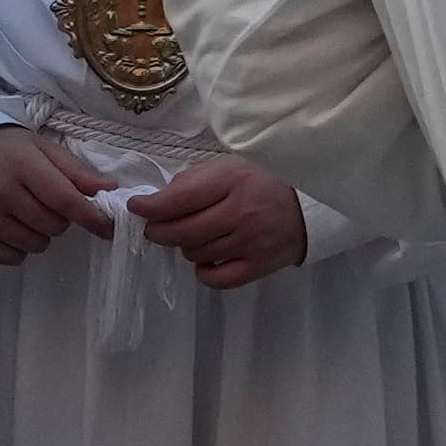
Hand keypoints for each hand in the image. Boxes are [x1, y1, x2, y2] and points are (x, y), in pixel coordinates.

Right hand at [0, 126, 109, 266]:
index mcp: (21, 165)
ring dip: (40, 234)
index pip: (64, 199)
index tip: (106, 227)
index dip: (90, 216)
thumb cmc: (6, 150)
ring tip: (26, 214)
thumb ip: (76, 171)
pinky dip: (19, 247)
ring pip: (35, 245)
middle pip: (53, 226)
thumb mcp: (42, 149)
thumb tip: (109, 190)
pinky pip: (13, 258)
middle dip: (59, 219)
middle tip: (45, 203)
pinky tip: (10, 227)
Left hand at [121, 155, 315, 287]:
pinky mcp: (259, 266)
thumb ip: (194, 180)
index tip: (136, 208)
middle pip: (182, 232)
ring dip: (185, 247)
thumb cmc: (262, 180)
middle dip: (159, 232)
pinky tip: (206, 259)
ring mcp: (251, 242)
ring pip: (196, 254)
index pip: (179, 200)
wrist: (309, 203)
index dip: (150, 207)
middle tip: (154, 229)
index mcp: (232, 181)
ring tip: (193, 236)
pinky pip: (217, 279)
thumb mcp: (229, 166)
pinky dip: (204, 271)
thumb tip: (157, 200)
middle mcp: (241, 213)